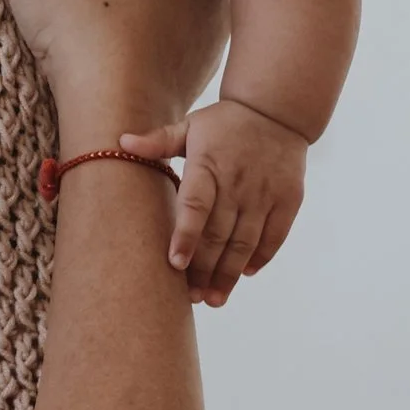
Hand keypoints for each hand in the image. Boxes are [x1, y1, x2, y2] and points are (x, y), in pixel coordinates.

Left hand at [120, 97, 307, 306]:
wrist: (277, 110)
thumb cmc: (224, 122)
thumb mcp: (189, 125)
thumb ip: (158, 141)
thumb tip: (121, 141)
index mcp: (209, 165)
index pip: (196, 206)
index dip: (186, 236)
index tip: (175, 264)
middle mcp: (238, 183)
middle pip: (219, 234)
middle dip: (205, 269)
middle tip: (191, 297)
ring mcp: (265, 193)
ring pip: (246, 242)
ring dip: (229, 273)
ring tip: (214, 299)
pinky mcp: (288, 200)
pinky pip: (274, 236)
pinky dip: (260, 258)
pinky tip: (244, 274)